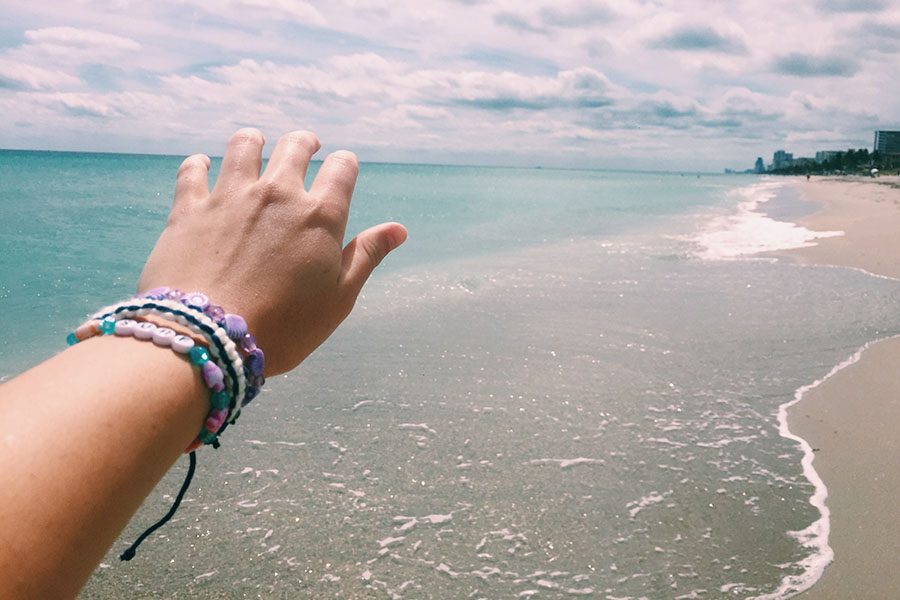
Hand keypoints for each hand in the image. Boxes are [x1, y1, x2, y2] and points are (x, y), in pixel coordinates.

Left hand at [138, 128, 406, 374]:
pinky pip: (193, 169)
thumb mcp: (339, 298)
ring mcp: (230, 196)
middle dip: (306, 143)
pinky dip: (199, 164)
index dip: (345, 165)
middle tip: (307, 146)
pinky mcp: (189, 207)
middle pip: (295, 146)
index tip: (343, 168)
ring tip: (256, 143)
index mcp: (320, 216)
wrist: (209, 338)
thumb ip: (366, 256)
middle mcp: (277, 194)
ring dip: (255, 140)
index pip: (342, 169)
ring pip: (244, 145)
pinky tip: (203, 167)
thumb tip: (398, 229)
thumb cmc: (284, 327)